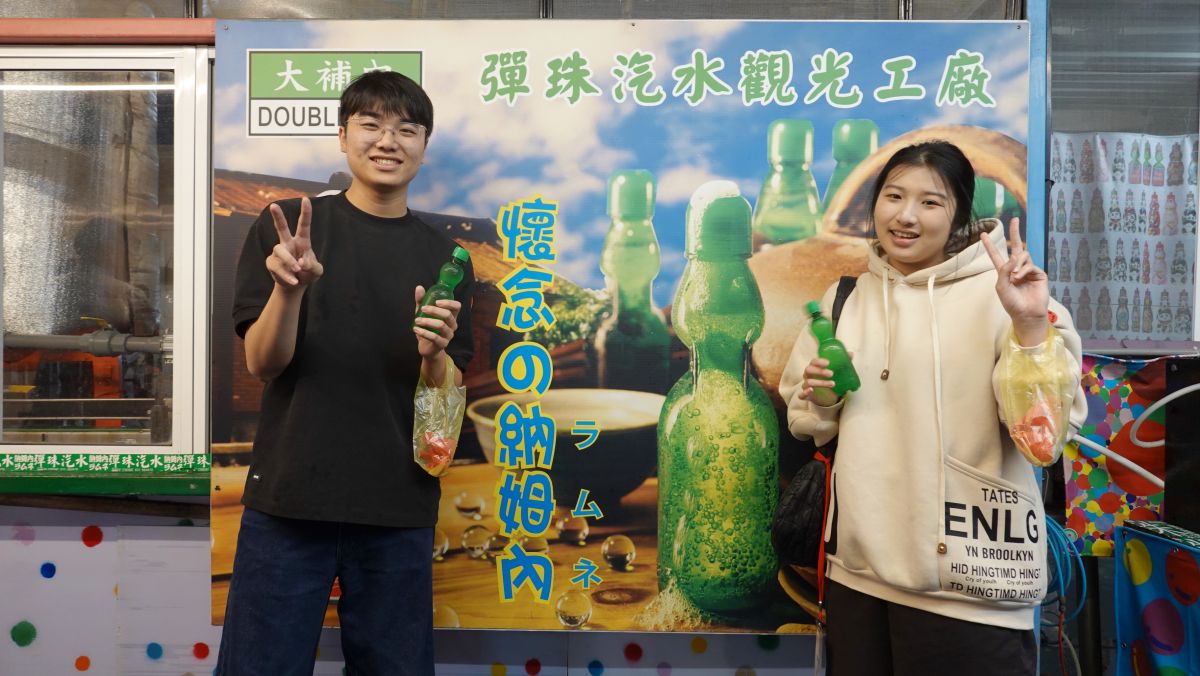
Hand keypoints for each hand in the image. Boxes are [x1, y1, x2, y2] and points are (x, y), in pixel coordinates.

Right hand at [265, 197, 322, 290]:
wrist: (296, 284)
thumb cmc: (308, 273)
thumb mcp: (317, 271)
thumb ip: (312, 266)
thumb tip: (300, 262)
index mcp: (302, 241)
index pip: (304, 225)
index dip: (305, 212)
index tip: (306, 199)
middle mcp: (289, 243)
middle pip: (281, 228)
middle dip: (278, 216)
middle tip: (273, 205)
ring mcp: (279, 252)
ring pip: (281, 251)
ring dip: (290, 261)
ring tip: (298, 269)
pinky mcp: (271, 262)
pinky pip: (277, 266)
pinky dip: (287, 275)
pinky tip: (294, 281)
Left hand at [413, 286, 461, 358]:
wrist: (427, 348)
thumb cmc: (428, 328)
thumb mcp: (423, 314)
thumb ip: (422, 301)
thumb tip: (419, 287)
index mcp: (451, 316)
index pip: (457, 307)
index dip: (449, 303)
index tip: (437, 301)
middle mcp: (452, 325)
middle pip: (448, 315)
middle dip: (434, 310)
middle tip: (422, 309)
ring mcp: (448, 335)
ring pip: (441, 325)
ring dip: (427, 321)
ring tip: (416, 321)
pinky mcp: (442, 344)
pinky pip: (434, 337)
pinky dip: (424, 332)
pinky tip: (416, 329)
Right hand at [796, 356, 842, 407]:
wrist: (825, 394)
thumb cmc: (828, 378)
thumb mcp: (835, 370)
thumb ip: (842, 362)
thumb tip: (851, 354)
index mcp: (814, 367)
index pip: (813, 361)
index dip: (819, 361)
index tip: (828, 363)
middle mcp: (808, 375)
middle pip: (808, 370)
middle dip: (819, 371)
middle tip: (831, 373)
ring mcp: (806, 385)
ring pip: (808, 382)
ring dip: (820, 383)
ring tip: (833, 384)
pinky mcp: (806, 395)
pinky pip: (801, 394)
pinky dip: (805, 392)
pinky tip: (811, 390)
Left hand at [981, 217, 1048, 344]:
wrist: (1026, 314)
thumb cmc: (1011, 303)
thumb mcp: (1001, 286)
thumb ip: (1004, 270)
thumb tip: (1014, 256)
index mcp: (1004, 272)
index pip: (996, 255)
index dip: (990, 245)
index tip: (984, 234)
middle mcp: (1017, 268)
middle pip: (1016, 246)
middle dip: (1015, 232)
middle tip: (1015, 219)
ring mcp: (1029, 270)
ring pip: (1023, 255)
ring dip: (1017, 264)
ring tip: (1015, 278)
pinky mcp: (1039, 273)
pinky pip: (1030, 264)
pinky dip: (1023, 270)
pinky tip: (1021, 278)